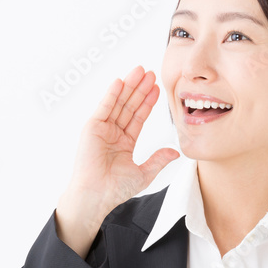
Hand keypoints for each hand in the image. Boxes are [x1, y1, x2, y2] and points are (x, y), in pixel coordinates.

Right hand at [55, 65, 179, 256]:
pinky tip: (120, 81)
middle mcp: (113, 133)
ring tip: (140, 71)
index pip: (139, 117)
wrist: (96, 196)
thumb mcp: (144, 174)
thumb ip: (158, 160)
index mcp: (124, 142)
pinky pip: (104, 107)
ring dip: (129, 86)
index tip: (158, 88)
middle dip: (140, 89)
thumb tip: (175, 152)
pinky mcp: (92, 128)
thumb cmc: (115, 189)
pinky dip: (112, 94)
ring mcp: (102, 129)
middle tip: (151, 73)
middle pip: (129, 106)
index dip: (148, 102)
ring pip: (119, 103)